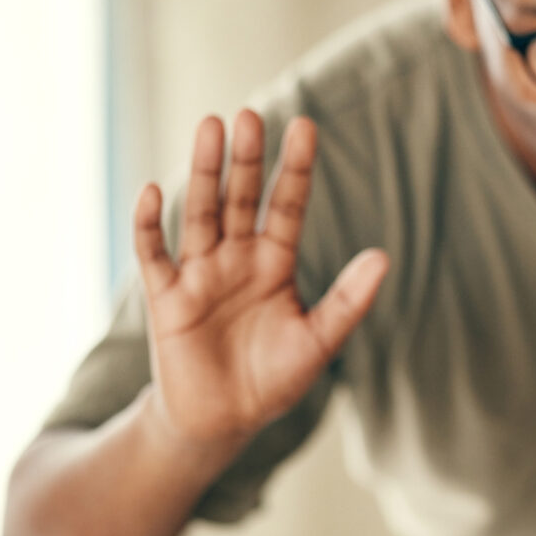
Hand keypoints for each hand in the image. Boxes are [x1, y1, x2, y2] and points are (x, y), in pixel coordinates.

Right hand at [133, 110, 388, 451]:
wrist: (223, 421)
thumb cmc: (273, 380)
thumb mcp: (320, 340)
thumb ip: (349, 300)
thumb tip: (384, 257)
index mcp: (275, 263)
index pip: (287, 205)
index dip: (295, 167)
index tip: (306, 125)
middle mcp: (236, 258)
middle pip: (241, 198)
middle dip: (246, 158)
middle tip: (249, 113)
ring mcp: (199, 273)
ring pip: (200, 212)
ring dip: (203, 171)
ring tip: (209, 127)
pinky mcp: (166, 297)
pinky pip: (154, 253)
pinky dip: (151, 224)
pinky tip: (153, 191)